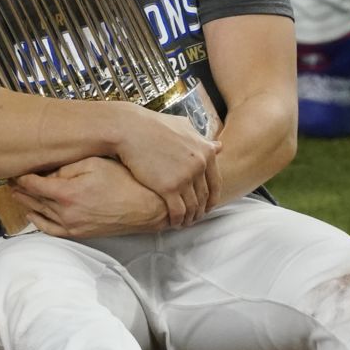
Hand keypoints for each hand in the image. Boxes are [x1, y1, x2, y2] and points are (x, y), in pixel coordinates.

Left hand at [11, 157, 166, 238]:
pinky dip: (38, 221)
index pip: (33, 184)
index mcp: (67, 193)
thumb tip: (47, 170)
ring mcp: (72, 226)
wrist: (147, 207)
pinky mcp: (79, 233)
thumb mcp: (95, 164)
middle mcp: (65, 213)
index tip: (14, 168)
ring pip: (39, 215)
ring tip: (17, 193)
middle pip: (33, 200)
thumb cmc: (124, 181)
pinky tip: (32, 214)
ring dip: (25, 203)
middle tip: (10, 178)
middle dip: (20, 188)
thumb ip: (67, 167)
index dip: (21, 175)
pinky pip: (51, 230)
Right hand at [112, 105, 221, 229]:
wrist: (131, 129)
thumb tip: (218, 145)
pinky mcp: (168, 187)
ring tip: (185, 222)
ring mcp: (185, 177)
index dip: (212, 197)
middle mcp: (200, 165)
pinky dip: (177, 220)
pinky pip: (178, 210)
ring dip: (190, 217)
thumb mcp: (184, 127)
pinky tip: (174, 223)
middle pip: (204, 196)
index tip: (208, 205)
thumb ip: (202, 139)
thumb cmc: (153, 125)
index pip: (215, 182)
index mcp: (205, 151)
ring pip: (193, 206)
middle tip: (196, 217)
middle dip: (201, 210)